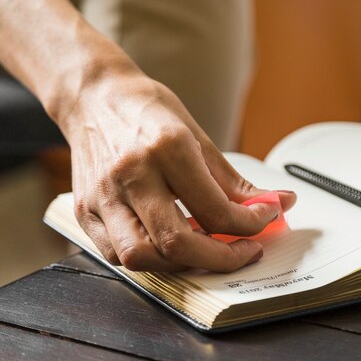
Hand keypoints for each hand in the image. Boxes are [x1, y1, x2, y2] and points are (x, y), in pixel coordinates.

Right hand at [61, 71, 296, 272]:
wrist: (92, 96)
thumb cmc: (144, 110)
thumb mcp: (196, 135)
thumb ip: (233, 181)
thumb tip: (276, 203)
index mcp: (166, 149)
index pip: (215, 209)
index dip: (250, 224)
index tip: (263, 220)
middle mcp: (131, 175)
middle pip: (176, 243)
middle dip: (220, 259)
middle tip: (242, 251)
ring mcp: (103, 196)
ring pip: (140, 258)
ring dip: (180, 264)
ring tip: (203, 250)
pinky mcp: (84, 210)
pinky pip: (115, 255)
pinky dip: (148, 259)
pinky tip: (166, 245)